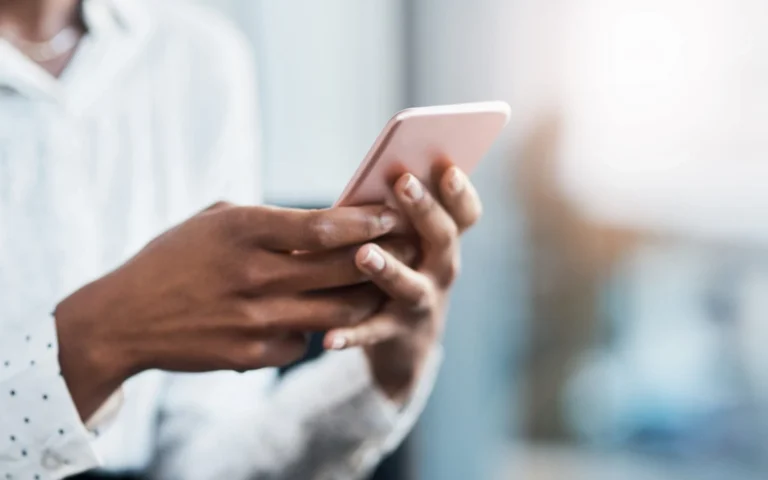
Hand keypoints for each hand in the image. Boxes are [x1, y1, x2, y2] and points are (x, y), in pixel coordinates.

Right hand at [55, 201, 410, 419]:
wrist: (126, 318)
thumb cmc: (174, 258)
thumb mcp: (215, 220)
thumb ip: (270, 220)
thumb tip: (328, 221)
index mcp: (243, 231)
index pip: (323, 226)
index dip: (366, 220)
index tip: (393, 215)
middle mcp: (254, 276)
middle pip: (342, 269)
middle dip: (384, 255)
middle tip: (410, 246)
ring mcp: (255, 320)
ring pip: (338, 313)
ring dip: (367, 297)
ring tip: (385, 283)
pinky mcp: (252, 355)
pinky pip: (306, 343)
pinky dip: (321, 330)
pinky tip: (325, 316)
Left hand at [323, 167, 481, 402]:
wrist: (406, 343)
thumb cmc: (397, 268)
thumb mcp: (405, 239)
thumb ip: (394, 212)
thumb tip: (372, 172)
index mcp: (443, 240)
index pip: (465, 214)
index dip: (460, 192)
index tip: (448, 168)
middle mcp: (441, 269)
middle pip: (442, 239)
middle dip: (425, 210)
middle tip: (405, 183)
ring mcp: (421, 302)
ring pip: (411, 285)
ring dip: (388, 269)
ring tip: (364, 254)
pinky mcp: (394, 332)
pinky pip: (373, 332)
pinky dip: (352, 335)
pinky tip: (329, 338)